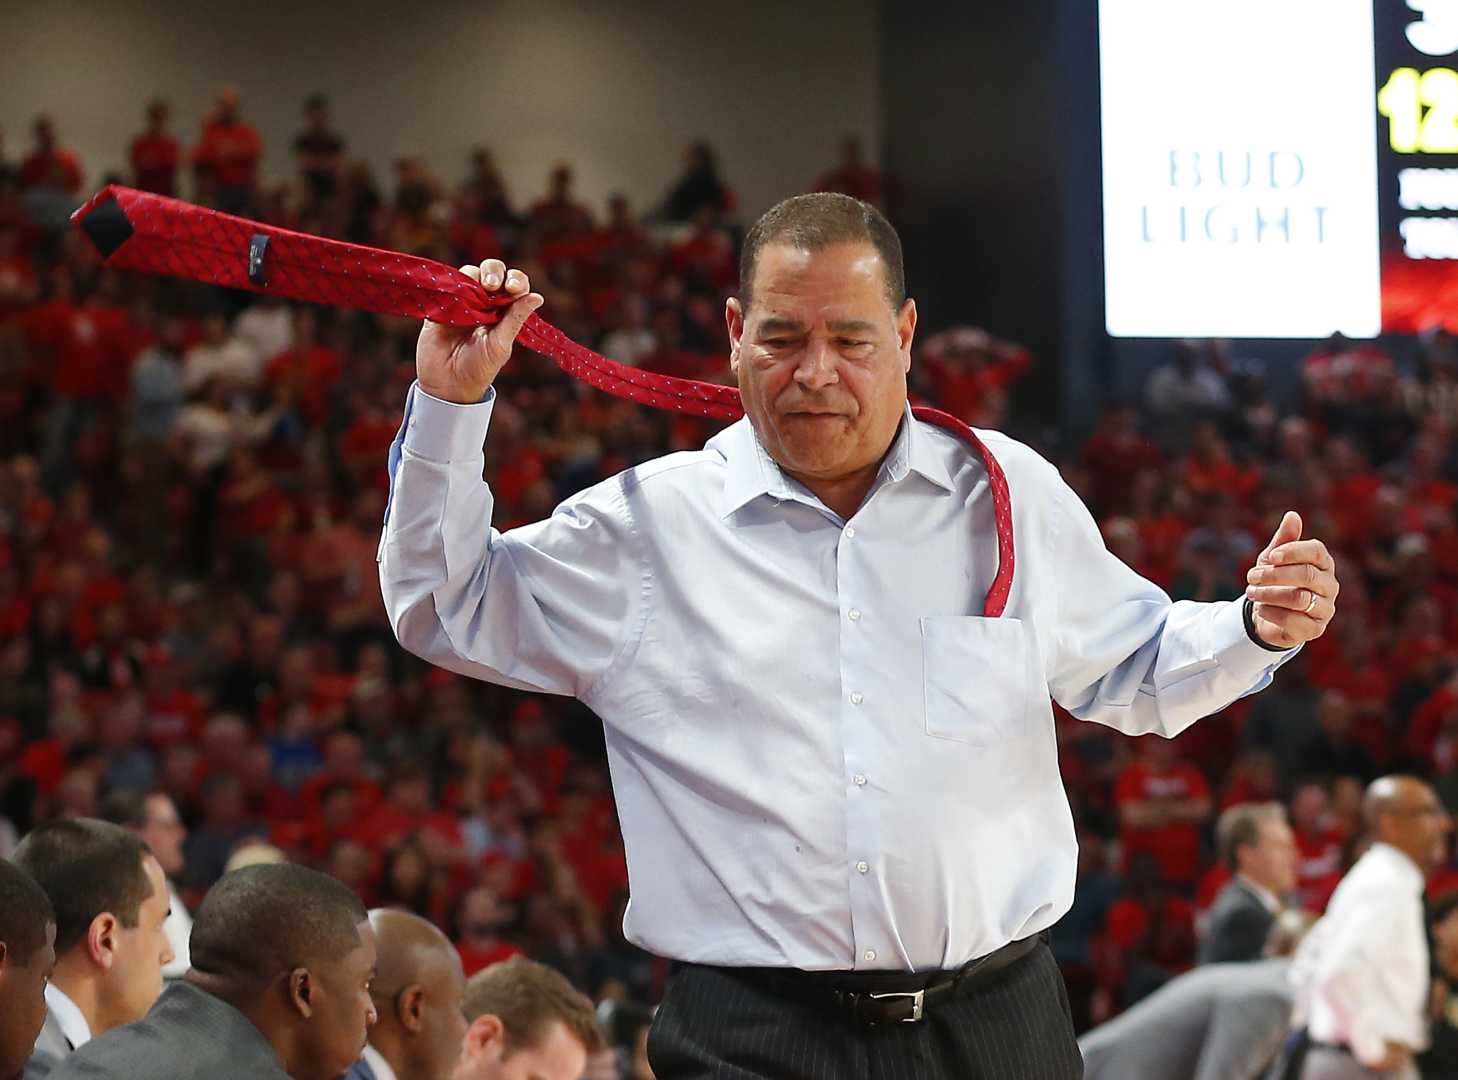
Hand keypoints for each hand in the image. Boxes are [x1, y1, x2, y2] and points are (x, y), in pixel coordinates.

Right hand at [415, 258, 542, 403]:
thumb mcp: (500, 344)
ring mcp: (463, 301)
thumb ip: (515, 319)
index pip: (515, 284)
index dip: (515, 280)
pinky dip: (451, 284)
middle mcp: (486, 302)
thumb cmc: (479, 368)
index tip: (512, 288)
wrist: (447, 383)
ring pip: (469, 273)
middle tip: (491, 286)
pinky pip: (447, 285)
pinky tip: (454, 293)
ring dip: (472, 275)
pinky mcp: (443, 304)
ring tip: (472, 293)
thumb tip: (538, 297)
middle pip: (492, 271)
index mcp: (505, 311)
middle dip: (493, 272)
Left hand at [1244, 511, 1338, 647]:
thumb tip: (1292, 515)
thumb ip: (1283, 539)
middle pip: (1307, 575)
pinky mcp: (1315, 629)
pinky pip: (1294, 621)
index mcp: (1323, 564)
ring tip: (1251, 592)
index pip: (1317, 551)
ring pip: (1299, 599)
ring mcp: (1325, 608)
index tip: (1270, 556)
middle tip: (1251, 576)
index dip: (1294, 551)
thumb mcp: (1274, 559)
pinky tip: (1261, 610)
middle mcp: (1330, 585)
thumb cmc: (1274, 581)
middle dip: (1274, 575)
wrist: (1268, 615)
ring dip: (1269, 594)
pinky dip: (1272, 613)